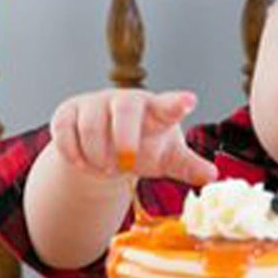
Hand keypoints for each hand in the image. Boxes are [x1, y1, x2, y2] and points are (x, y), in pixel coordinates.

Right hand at [48, 88, 218, 186]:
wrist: (106, 148)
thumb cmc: (144, 146)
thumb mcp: (168, 158)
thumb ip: (189, 166)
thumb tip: (213, 176)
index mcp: (155, 110)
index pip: (168, 105)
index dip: (177, 104)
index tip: (189, 102)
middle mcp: (125, 101)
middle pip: (125, 109)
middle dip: (125, 140)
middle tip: (125, 163)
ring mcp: (94, 103)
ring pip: (92, 126)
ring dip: (98, 156)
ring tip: (106, 167)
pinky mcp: (68, 112)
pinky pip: (65, 132)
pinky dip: (74, 154)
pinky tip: (83, 163)